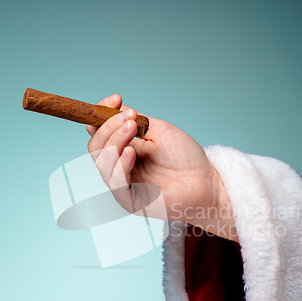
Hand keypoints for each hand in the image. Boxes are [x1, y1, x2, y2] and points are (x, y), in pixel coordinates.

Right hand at [87, 94, 237, 240]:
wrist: (205, 180)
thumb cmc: (185, 157)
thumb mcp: (157, 130)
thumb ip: (133, 121)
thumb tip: (111, 108)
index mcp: (123, 151)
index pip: (99, 134)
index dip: (102, 116)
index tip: (115, 99)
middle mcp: (119, 168)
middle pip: (96, 148)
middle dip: (108, 128)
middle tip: (130, 118)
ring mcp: (124, 186)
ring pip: (102, 162)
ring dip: (114, 141)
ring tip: (133, 127)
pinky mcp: (131, 202)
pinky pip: (116, 183)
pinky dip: (120, 164)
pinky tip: (131, 151)